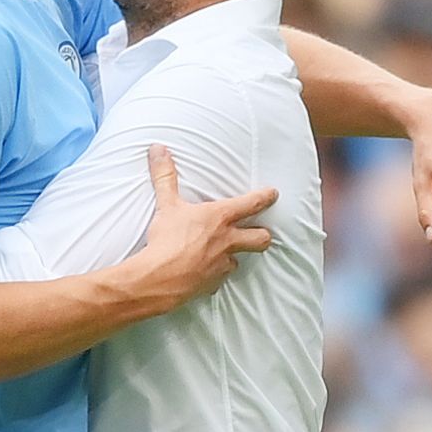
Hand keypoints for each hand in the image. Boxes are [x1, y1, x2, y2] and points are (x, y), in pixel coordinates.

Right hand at [129, 145, 277, 306]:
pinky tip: (204, 274)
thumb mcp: (166, 204)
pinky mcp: (213, 283)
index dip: (266, 197)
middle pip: (261, 238)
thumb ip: (165, 176)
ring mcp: (222, 263)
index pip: (251, 204)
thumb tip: (157, 149)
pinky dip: (214, 275)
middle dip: (263, 235)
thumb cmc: (166, 240)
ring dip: (234, 256)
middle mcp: (227, 240)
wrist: (160, 277)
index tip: (274, 194)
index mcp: (219, 218)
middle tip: (261, 232)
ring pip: (240, 260)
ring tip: (226, 254)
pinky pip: (219, 278)